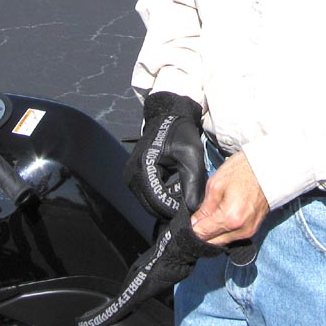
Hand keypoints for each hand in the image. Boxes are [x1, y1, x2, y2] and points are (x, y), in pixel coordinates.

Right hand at [125, 92, 205, 217]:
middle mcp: (132, 175)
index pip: (157, 201)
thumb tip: (194, 207)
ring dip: (167, 201)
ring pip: (150, 201)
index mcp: (142, 168)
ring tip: (185, 193)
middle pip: (151, 205)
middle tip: (190, 202)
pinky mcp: (136, 176)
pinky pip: (149, 193)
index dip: (174, 208)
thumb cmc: (180, 133)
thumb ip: (192, 182)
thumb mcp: (191, 155)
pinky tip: (176, 188)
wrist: (168, 117)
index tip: (191, 208)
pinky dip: (163, 195)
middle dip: (170, 206)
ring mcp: (132, 176)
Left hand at [191, 152, 269, 246]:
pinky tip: (223, 217)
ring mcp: (249, 232)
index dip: (193, 227)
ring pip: (222, 241)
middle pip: (212, 241)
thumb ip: (204, 208)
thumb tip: (195, 223)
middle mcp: (240, 230)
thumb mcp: (216, 184)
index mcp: (230, 218)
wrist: (269, 168)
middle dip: (203, 232)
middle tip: (200, 216)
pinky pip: (233, 237)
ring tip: (212, 214)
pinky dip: (225, 231)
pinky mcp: (253, 230)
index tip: (191, 219)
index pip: (203, 234)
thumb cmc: (242, 171)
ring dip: (214, 232)